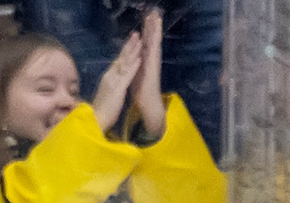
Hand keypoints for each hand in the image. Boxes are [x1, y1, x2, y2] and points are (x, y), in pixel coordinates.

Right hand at [91, 24, 143, 130]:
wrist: (94, 121)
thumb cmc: (100, 112)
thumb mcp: (106, 94)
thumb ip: (110, 86)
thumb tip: (112, 82)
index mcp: (107, 78)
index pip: (117, 62)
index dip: (124, 51)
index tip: (130, 42)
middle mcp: (109, 77)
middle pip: (120, 58)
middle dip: (129, 46)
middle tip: (136, 33)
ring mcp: (113, 82)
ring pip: (124, 63)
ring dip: (133, 51)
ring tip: (140, 40)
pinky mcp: (118, 90)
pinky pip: (127, 76)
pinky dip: (133, 66)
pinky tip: (139, 58)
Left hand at [134, 7, 167, 137]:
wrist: (147, 103)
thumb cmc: (141, 91)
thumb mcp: (135, 73)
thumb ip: (134, 64)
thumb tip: (133, 57)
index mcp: (144, 60)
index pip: (145, 42)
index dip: (146, 30)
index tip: (146, 18)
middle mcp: (150, 59)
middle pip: (151, 39)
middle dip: (152, 26)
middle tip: (154, 12)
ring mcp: (153, 61)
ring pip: (154, 41)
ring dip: (156, 29)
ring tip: (157, 16)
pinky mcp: (154, 65)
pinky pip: (154, 49)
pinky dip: (155, 39)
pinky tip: (156, 31)